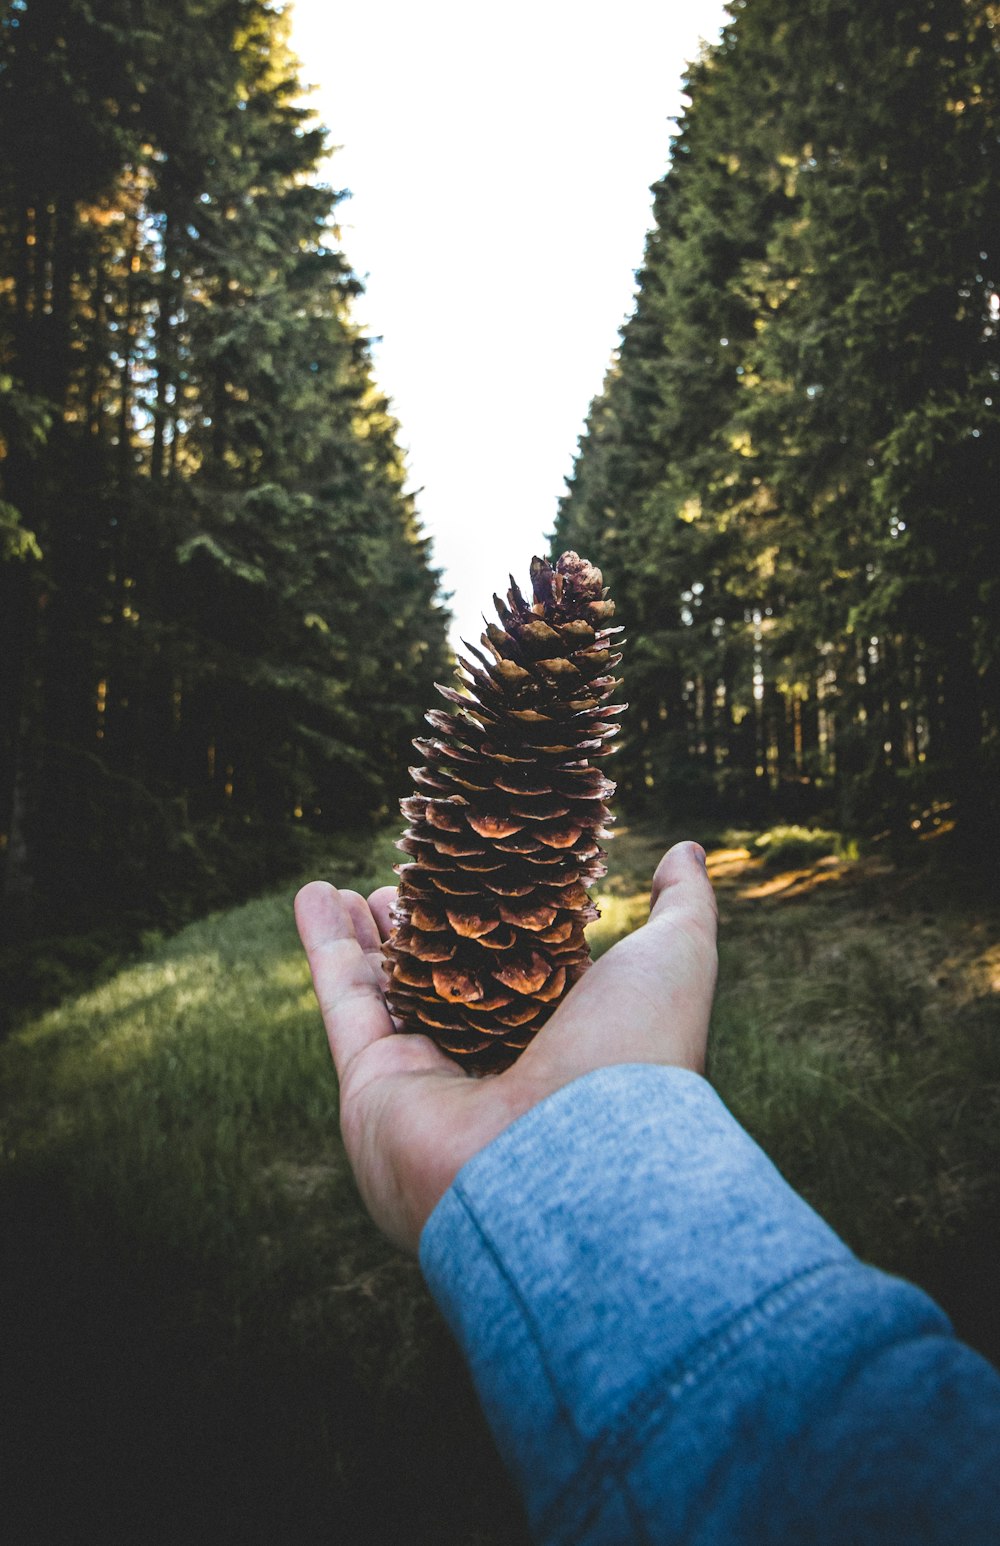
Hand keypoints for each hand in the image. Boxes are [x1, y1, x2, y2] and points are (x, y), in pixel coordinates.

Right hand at [294, 841, 717, 1253]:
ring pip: (390, 991)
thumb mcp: (675, 960)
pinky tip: (311, 892)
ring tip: (351, 887)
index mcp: (567, 1043)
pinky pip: (344, 1003)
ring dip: (367, 938)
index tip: (488, 872)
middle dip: (426, 932)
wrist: (567, 1163)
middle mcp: (497, 1066)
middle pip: (449, 983)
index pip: (526, 969)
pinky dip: (323, 947)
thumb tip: (685, 853)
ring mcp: (431, 1079)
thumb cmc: (635, 1060)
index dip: (504, 921)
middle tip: (405, 880)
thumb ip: (681, 906)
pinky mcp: (373, 1086)